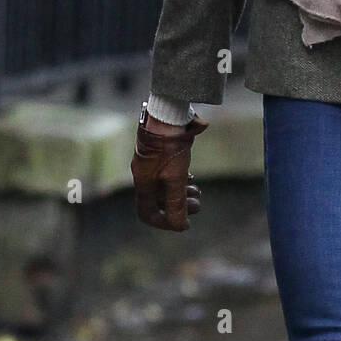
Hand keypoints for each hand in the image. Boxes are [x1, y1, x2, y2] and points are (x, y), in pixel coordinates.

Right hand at [131, 113, 208, 230]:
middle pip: (159, 200)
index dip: (164, 222)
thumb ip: (177, 203)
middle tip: (197, 204)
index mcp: (142, 183)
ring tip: (198, 191)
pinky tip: (191, 176)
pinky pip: (167, 173)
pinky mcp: (159, 153)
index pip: (147, 213)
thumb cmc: (170, 147)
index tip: (182, 223)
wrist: (167, 114)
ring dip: (181, 192)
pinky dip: (179, 179)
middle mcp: (143, 174)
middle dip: (179, 206)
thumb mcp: (176, 178)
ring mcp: (150, 163)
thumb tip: (181, 226)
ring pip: (164, 186)